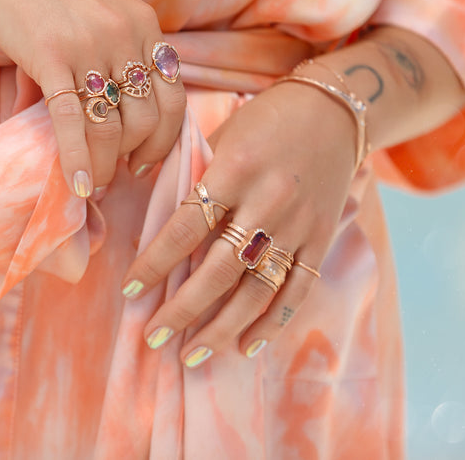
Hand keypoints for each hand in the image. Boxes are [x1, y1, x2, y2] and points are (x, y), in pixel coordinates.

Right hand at [0, 0, 186, 195]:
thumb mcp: (102, 15)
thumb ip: (117, 57)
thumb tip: (116, 117)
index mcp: (145, 24)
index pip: (174, 96)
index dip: (165, 138)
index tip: (147, 159)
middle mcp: (125, 35)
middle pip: (148, 118)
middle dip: (136, 156)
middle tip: (120, 174)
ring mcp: (89, 47)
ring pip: (113, 126)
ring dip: (107, 165)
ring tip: (97, 184)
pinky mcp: (51, 57)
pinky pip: (73, 122)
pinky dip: (78, 160)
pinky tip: (79, 185)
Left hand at [120, 79, 357, 364]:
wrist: (335, 111)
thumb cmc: (265, 120)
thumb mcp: (223, 134)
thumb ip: (193, 176)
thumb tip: (151, 220)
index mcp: (235, 169)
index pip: (186, 227)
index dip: (156, 263)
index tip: (130, 291)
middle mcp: (268, 201)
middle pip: (220, 269)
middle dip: (183, 308)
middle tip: (154, 336)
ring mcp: (299, 224)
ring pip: (257, 289)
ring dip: (222, 327)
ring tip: (191, 353)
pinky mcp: (322, 239)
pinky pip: (297, 290)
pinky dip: (272, 322)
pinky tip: (246, 346)